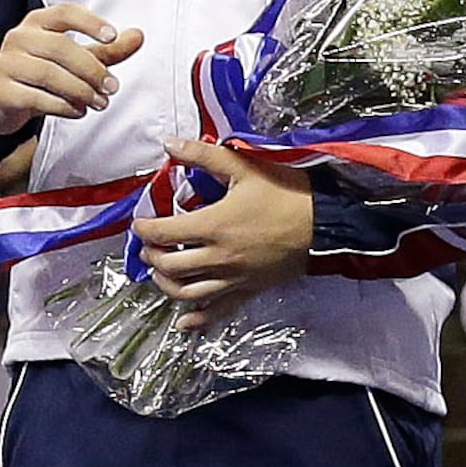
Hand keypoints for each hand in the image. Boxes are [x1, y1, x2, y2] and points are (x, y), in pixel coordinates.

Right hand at [0, 3, 140, 131]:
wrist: (0, 100)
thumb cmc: (40, 74)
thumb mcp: (74, 59)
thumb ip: (106, 50)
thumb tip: (138, 36)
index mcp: (38, 22)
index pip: (65, 13)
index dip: (89, 22)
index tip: (112, 37)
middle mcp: (19, 38)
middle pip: (60, 47)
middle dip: (92, 69)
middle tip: (112, 87)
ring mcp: (7, 64)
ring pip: (49, 74)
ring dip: (81, 90)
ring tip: (99, 102)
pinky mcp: (3, 91)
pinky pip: (36, 98)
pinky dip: (63, 106)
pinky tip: (78, 111)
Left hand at [122, 137, 311, 309]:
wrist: (326, 222)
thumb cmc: (286, 193)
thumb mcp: (244, 167)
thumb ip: (203, 155)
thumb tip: (168, 144)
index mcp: (213, 226)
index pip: (163, 233)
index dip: (144, 228)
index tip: (139, 223)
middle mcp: (219, 258)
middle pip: (170, 266)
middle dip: (152, 257)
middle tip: (148, 247)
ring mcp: (234, 278)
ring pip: (187, 293)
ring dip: (166, 285)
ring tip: (160, 273)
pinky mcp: (249, 290)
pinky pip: (218, 311)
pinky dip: (197, 320)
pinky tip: (183, 323)